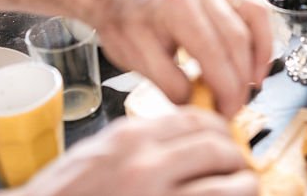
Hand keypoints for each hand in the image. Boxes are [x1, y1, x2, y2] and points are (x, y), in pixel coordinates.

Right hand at [13, 110, 256, 195]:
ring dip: (243, 185)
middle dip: (235, 156)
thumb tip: (180, 138)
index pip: (194, 118)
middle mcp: (147, 164)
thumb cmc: (63, 194)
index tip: (223, 138)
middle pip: (217, 146)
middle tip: (238, 166)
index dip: (218, 128)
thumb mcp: (100, 153)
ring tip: (243, 188)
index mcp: (131, 138)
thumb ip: (139, 141)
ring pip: (229, 183)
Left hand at [89, 0, 271, 117]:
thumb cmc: (123, 25)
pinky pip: (254, 11)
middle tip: (234, 108)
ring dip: (257, 59)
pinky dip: (261, 38)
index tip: (225, 114)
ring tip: (251, 87)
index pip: (214, 53)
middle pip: (237, 41)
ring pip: (253, 22)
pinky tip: (255, 63)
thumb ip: (168, 83)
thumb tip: (199, 104)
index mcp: (176, 8)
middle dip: (241, 81)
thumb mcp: (135, 59)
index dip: (226, 89)